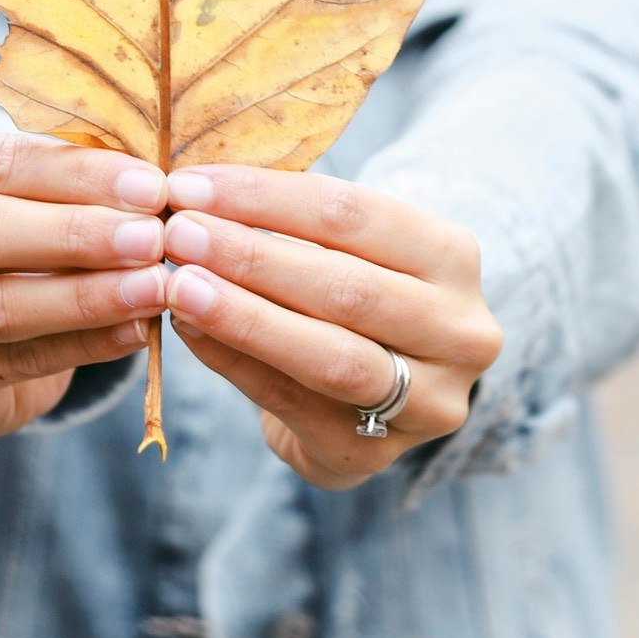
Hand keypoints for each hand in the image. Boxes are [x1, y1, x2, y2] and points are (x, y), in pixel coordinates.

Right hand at [0, 132, 171, 438]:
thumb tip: (150, 184)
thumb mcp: (21, 190)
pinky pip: (10, 364)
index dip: (75, 174)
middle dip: (77, 235)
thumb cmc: (3, 230)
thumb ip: (68, 180)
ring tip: (153, 288)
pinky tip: (134, 331)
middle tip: (153, 238)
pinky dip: (82, 347)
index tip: (149, 185)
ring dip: (84, 298)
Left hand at [151, 166, 502, 489]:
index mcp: (453, 257)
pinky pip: (292, 401)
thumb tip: (196, 196)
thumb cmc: (349, 298)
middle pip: (348, 287)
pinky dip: (234, 361)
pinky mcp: (377, 452)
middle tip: (178, 233)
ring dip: (244, 315)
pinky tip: (189, 330)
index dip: (267, 196)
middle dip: (252, 256)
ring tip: (180, 285)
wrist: (374, 398)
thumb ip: (288, 227)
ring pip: (330, 355)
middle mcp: (460, 330)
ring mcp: (429, 401)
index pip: (356, 213)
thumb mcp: (345, 250)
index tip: (190, 185)